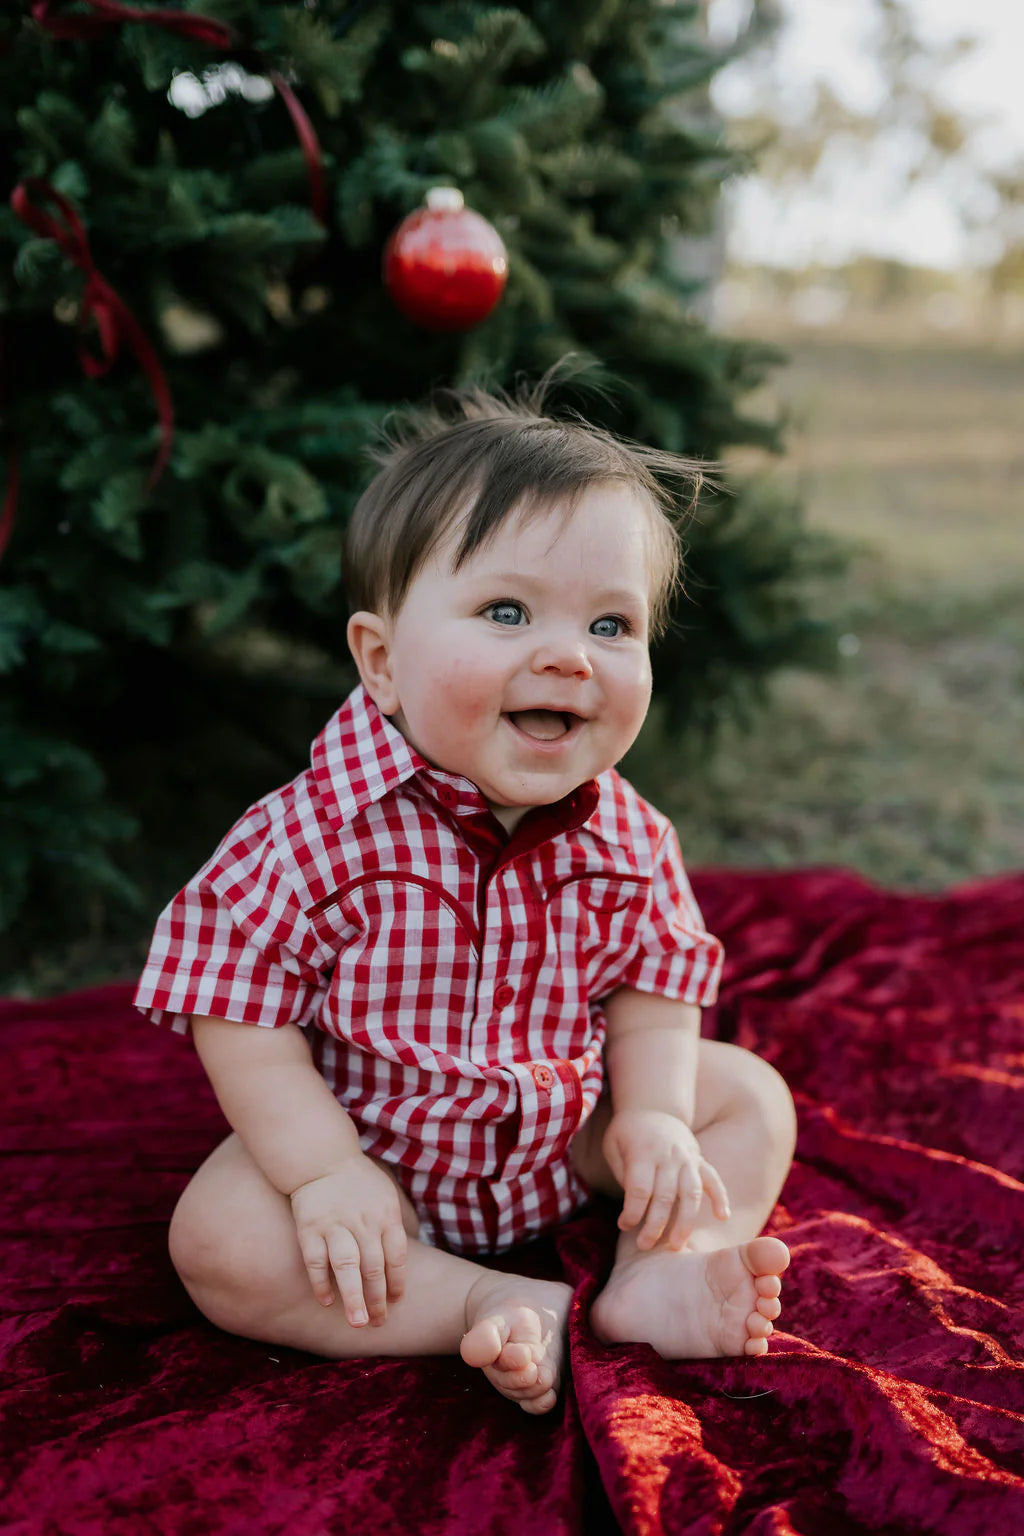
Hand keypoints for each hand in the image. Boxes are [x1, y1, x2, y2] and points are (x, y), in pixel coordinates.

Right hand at [289, 1154, 407, 1326]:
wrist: (322, 1159)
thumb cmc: (359, 1183)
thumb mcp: (387, 1196)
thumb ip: (394, 1226)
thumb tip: (400, 1264)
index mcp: (386, 1215)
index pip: (396, 1256)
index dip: (397, 1283)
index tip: (395, 1303)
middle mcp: (363, 1222)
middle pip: (374, 1267)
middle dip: (378, 1299)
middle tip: (377, 1324)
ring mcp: (336, 1226)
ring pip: (347, 1266)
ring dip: (353, 1297)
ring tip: (358, 1323)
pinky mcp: (310, 1229)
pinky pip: (316, 1261)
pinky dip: (321, 1283)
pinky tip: (327, 1302)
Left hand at [603, 1108, 729, 1249]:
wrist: (652, 1107)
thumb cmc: (626, 1133)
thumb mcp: (614, 1146)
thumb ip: (624, 1174)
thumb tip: (633, 1208)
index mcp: (643, 1151)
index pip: (640, 1188)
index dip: (633, 1211)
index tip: (624, 1226)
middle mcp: (668, 1155)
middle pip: (665, 1195)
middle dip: (655, 1224)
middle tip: (645, 1246)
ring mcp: (687, 1157)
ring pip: (691, 1192)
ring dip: (685, 1221)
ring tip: (677, 1245)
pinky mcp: (699, 1160)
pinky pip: (713, 1179)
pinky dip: (720, 1197)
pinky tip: (723, 1217)